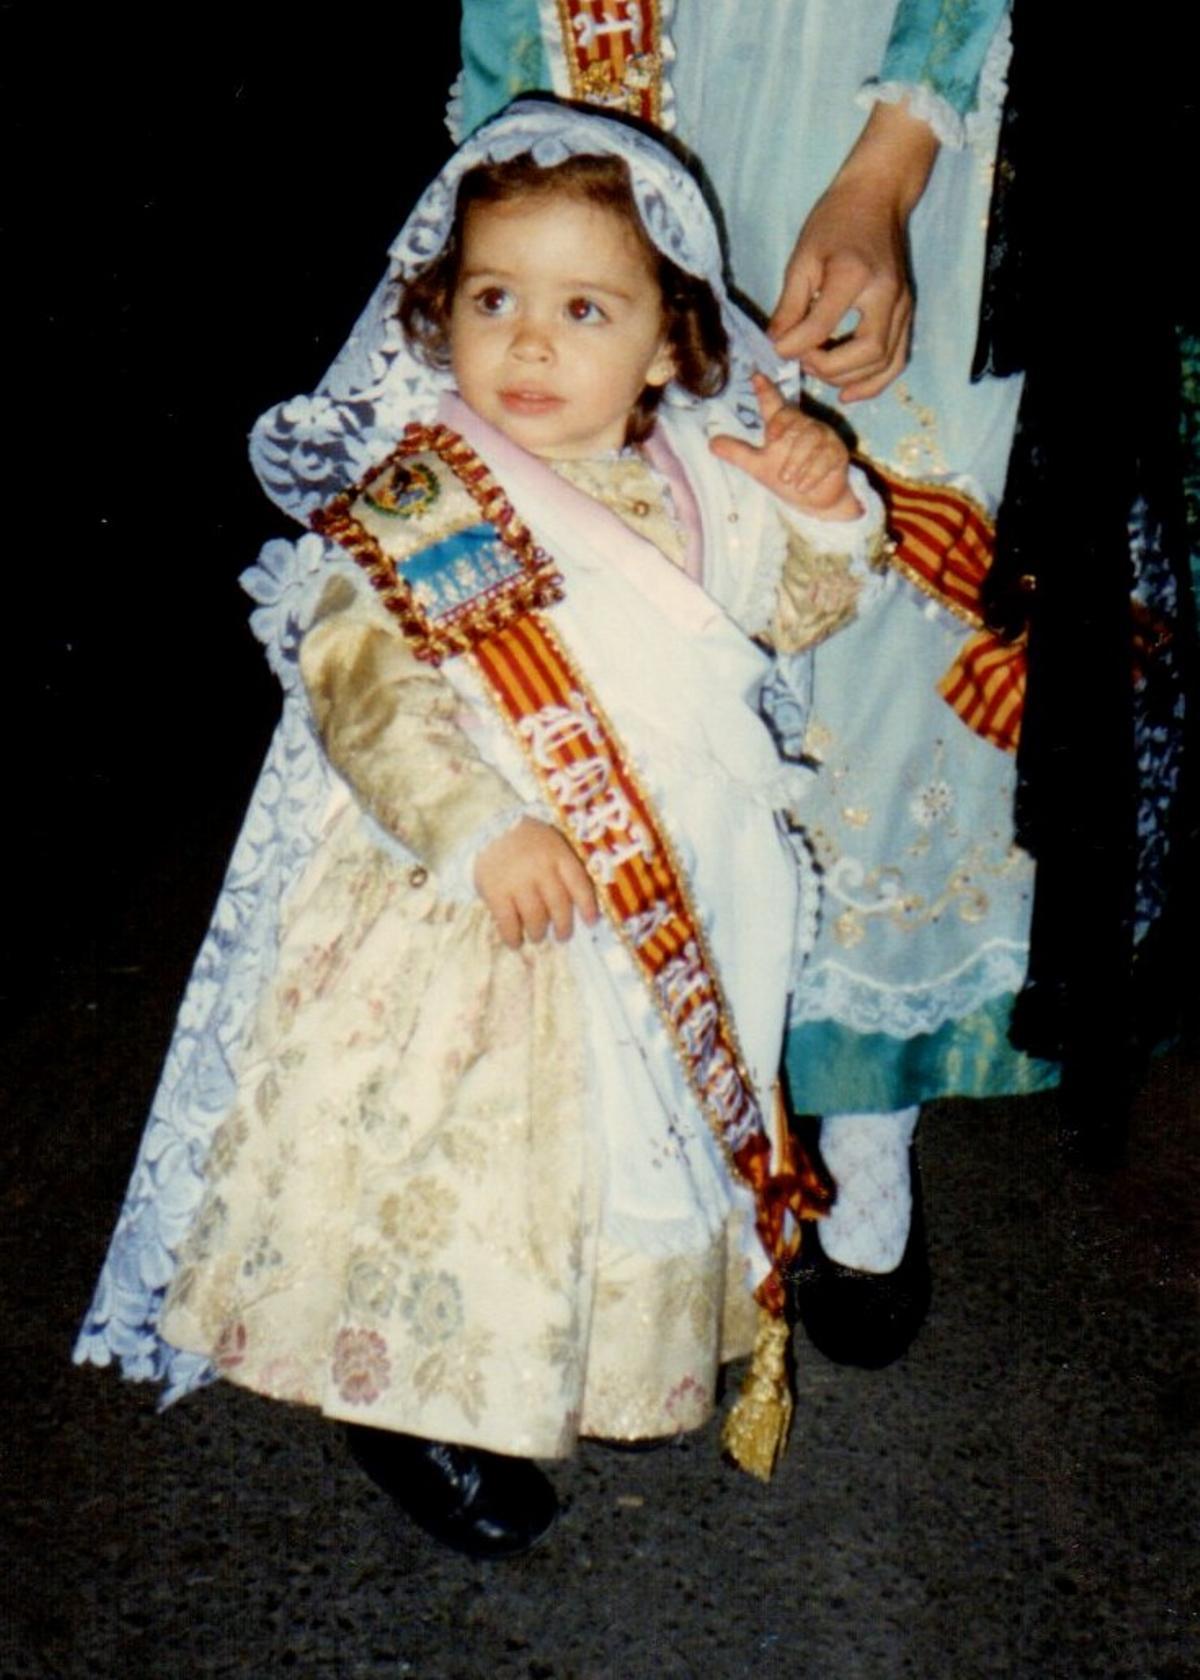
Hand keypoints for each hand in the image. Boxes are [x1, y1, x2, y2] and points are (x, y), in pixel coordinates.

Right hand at [474, 817, 598, 949]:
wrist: (489, 829)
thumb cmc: (527, 842)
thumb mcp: (551, 845)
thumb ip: (562, 869)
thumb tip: (576, 907)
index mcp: (558, 854)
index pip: (579, 884)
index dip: (587, 906)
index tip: (591, 922)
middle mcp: (540, 868)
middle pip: (558, 904)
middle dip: (563, 926)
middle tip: (562, 936)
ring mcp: (517, 880)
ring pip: (535, 916)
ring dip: (538, 932)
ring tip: (537, 936)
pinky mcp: (496, 891)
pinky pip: (508, 921)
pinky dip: (513, 936)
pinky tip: (515, 941)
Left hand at [710, 375, 859, 519]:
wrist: (815, 501)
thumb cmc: (787, 478)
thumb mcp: (758, 467)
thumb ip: (738, 454)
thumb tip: (711, 443)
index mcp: (784, 425)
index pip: (773, 405)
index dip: (766, 392)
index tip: (756, 377)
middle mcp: (804, 425)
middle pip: (794, 421)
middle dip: (785, 442)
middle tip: (779, 471)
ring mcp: (823, 437)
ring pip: (812, 438)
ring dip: (798, 462)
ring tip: (789, 480)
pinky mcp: (837, 452)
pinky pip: (827, 456)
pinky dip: (813, 472)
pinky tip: (803, 486)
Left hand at [768, 101, 938, 402]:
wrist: (877, 198)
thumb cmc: (834, 222)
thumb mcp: (802, 258)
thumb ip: (789, 305)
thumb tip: (777, 345)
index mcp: (854, 274)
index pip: (822, 326)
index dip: (794, 346)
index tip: (777, 348)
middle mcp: (887, 293)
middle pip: (864, 353)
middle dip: (827, 368)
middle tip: (802, 359)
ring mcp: (903, 305)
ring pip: (884, 362)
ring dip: (848, 378)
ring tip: (819, 370)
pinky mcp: (908, 313)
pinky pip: (898, 359)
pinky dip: (874, 382)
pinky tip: (848, 391)